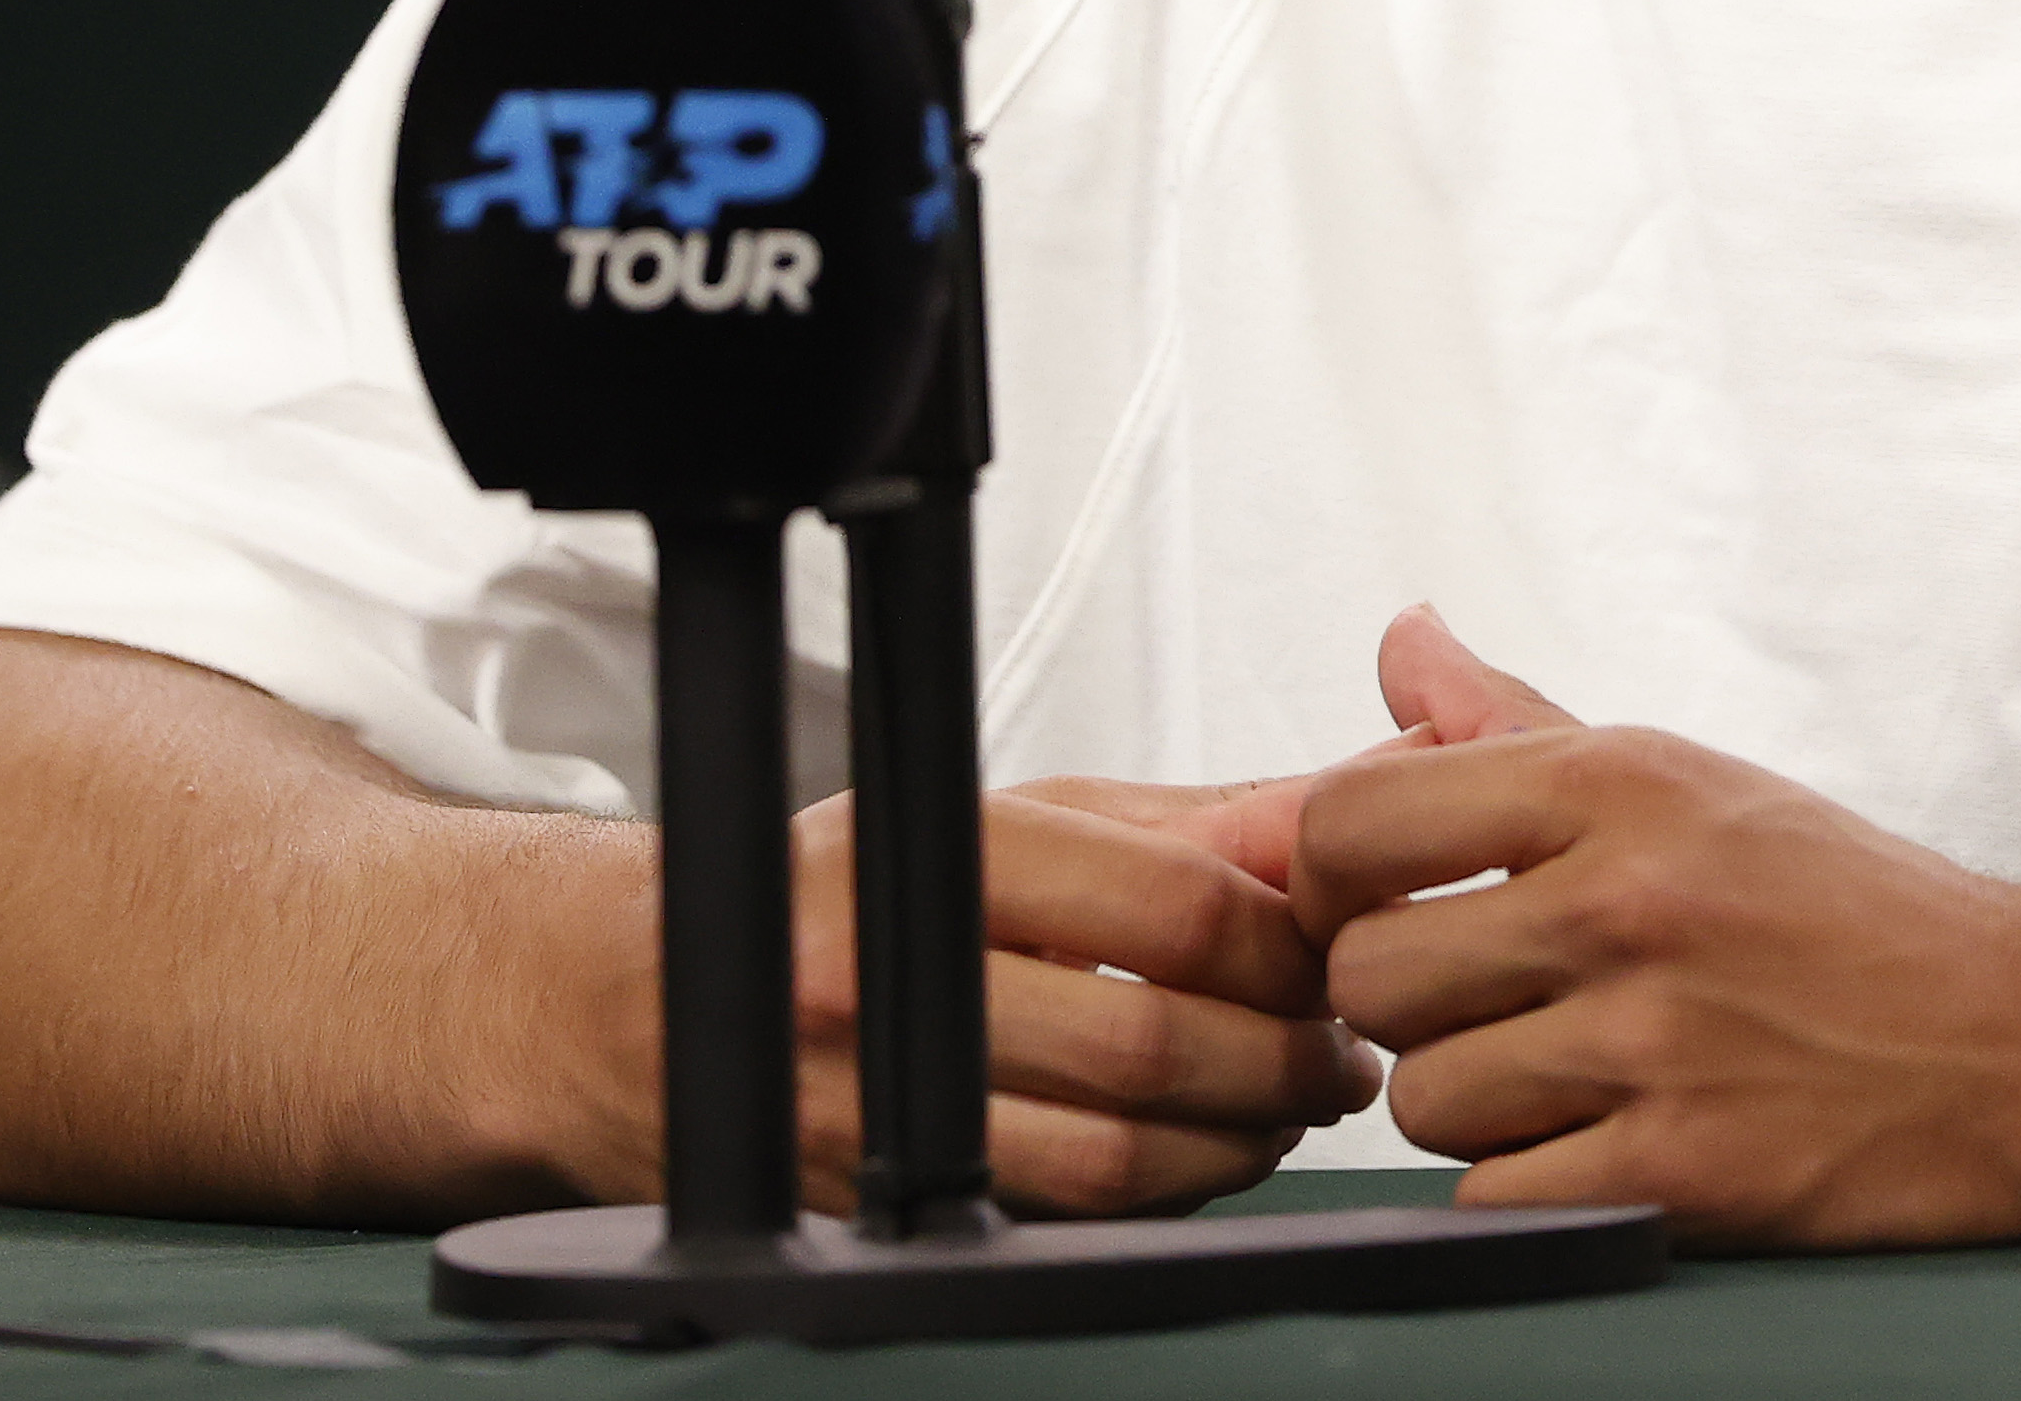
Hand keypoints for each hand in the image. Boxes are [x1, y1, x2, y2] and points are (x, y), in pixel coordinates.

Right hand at [783, 777, 1376, 1215]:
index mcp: (941, 862)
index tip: (1337, 947)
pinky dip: (1168, 1194)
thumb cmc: (860, 892)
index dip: (1288, 942)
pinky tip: (1200, 1147)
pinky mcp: (884, 1208)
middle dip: (1288, 1054)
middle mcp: (893, 987)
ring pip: (1120, 1157)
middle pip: (1157, 1042)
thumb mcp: (1016, 819)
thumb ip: (1196, 824)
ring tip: (1290, 1100)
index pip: (1175, 909)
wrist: (664, 997)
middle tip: (1342, 1043)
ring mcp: (879, 1112)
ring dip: (1243, 1139)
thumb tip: (1356, 799)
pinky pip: (1073, 1222)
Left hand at [1294, 608, 2020, 1247]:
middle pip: (1369, 974)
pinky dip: (1532, 1191)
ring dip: (1477, 1109)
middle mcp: (1626, 901)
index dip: (1331, 881)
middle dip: (1412, 1008)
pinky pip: (1494, 1201)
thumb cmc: (1857, 912)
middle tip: (1493, 1011)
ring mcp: (1651, 1042)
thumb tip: (1398, 642)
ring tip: (1571, 1080)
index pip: (1347, 819)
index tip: (1385, 911)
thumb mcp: (1698, 784)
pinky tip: (1608, 1150)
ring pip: (1424, 1100)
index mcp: (1620, 784)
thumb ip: (1520, 725)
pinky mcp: (1681, 1176)